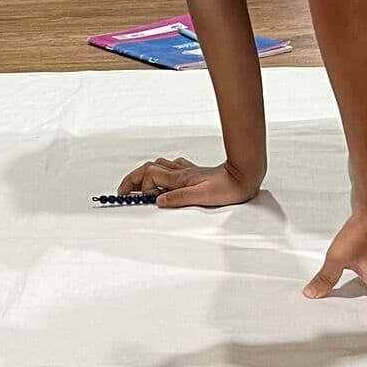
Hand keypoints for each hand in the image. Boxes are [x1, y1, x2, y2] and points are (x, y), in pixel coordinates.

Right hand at [120, 156, 262, 208]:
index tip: (137, 199)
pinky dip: (161, 171)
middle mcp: (180, 172)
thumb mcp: (202, 197)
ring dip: (145, 174)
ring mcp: (186, 170)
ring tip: (139, 187)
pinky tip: (163, 179)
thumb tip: (158, 201)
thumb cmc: (227, 187)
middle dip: (133, 179)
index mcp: (180, 178)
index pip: (150, 177)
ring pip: (158, 166)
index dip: (141, 188)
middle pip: (148, 168)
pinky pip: (171, 167)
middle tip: (122, 191)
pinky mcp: (193, 172)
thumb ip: (178, 198)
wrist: (244, 176)